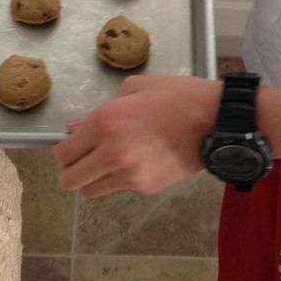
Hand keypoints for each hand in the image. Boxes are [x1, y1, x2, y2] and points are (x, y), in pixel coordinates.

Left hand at [53, 74, 221, 197]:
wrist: (216, 120)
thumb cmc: (177, 96)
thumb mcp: (135, 89)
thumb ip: (100, 111)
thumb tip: (76, 130)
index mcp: (107, 121)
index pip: (64, 152)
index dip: (65, 150)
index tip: (73, 146)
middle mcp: (113, 152)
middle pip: (70, 180)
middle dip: (72, 170)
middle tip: (85, 159)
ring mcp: (130, 174)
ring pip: (91, 191)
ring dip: (93, 179)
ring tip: (109, 163)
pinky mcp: (146, 187)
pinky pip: (120, 187)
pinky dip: (122, 179)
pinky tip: (140, 160)